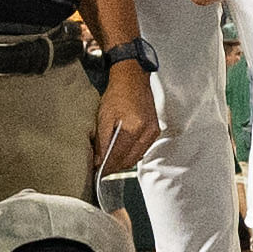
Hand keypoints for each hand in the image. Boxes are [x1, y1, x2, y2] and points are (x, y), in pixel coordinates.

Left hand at [90, 59, 159, 174]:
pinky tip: (121, 150)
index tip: (97, 172)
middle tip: (101, 168)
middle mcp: (146, 132)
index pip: (119, 156)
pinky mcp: (155, 131)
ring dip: (122, 161)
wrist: (133, 79)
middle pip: (129, 160)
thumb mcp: (104, 116)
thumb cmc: (117, 94)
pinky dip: (131, 153)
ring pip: (136, 157)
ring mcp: (153, 132)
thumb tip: (99, 160)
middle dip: (114, 166)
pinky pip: (142, 149)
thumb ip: (102, 141)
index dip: (107, 167)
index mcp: (133, 127)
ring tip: (109, 159)